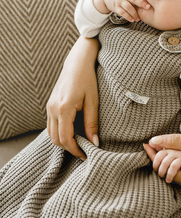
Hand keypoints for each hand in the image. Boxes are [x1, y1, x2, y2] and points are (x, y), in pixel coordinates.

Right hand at [47, 36, 98, 159]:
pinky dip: (59, 133)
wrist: (77, 63)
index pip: (66, 138)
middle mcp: (53, 109)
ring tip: (79, 143)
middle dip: (69, 148)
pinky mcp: (50, 104)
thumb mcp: (93, 101)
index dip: (75, 150)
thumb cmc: (88, 79)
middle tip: (83, 151)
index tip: (86, 154)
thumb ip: (92, 123)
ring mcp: (49, 106)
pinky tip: (72, 133)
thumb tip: (94, 143)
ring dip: (63, 141)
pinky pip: (51, 125)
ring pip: (51, 133)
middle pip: (56, 139)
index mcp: (64, 108)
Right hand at [95, 0, 149, 21]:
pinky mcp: (116, 7)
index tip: (150, 1)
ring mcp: (120, 1)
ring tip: (138, 19)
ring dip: (134, 13)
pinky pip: (122, 12)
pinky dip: (127, 16)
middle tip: (148, 7)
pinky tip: (132, 20)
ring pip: (128, 7)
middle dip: (141, 3)